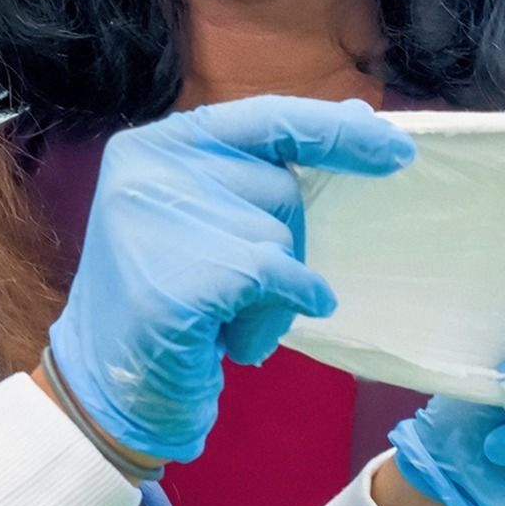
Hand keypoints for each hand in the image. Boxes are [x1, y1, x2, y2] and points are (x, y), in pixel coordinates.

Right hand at [49, 96, 414, 464]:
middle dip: (284, 243)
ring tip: (221, 321)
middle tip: (237, 290)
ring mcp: (159, 219)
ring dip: (273, 294)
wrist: (108, 390)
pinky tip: (242, 340)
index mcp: (154, 146)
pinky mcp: (181, 277)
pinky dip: (280, 309)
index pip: (263, 120)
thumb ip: (258, 172)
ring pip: (280, 237)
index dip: (333, 132)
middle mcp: (149, 168)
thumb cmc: (166, 301)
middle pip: (280, 186)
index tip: (396, 149)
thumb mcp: (197, 217)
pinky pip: (279, 279)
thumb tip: (357, 115)